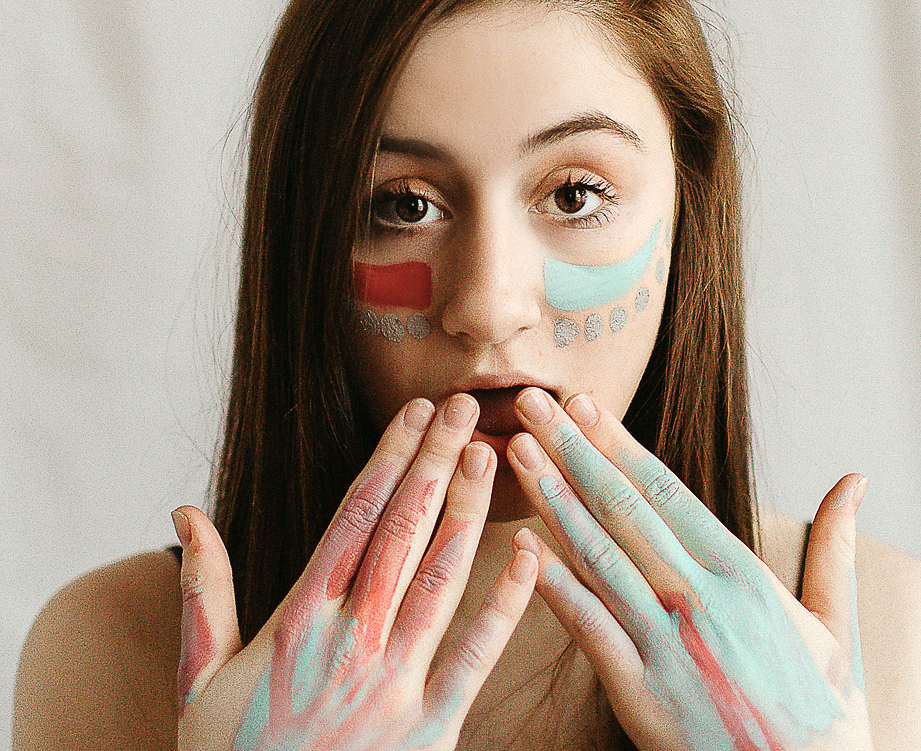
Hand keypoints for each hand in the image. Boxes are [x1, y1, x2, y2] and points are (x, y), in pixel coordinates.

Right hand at [171, 394, 537, 750]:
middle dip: (435, 461)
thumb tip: (185, 513)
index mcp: (299, 619)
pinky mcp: (432, 727)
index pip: (354, 516)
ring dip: (468, 511)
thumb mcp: (197, 677)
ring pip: (442, 577)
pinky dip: (508, 602)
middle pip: (403, 530)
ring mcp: (396, 681)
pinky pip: (477, 654)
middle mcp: (352, 638)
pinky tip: (531, 556)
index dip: (389, 457)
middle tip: (462, 406)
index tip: (413, 412)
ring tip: (490, 454)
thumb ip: (201, 591)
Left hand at [506, 387, 873, 750]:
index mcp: (744, 577)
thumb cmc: (824, 714)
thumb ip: (836, 547)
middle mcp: (700, 601)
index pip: (667, 491)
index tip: (582, 404)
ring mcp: (666, 647)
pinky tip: (524, 548)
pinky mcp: (640, 694)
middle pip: (622, 510)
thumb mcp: (839, 626)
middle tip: (532, 402)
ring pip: (597, 557)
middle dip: (571, 450)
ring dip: (552, 500)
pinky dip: (553, 586)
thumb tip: (855, 481)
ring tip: (518, 452)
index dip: (617, 443)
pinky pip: (588, 630)